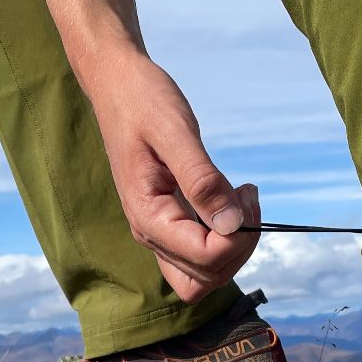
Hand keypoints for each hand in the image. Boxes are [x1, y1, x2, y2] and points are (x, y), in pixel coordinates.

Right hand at [91, 55, 259, 301]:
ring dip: (234, 246)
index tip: (244, 192)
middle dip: (239, 246)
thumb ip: (202, 180)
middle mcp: (151, 233)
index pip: (205, 258)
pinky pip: (201, 253)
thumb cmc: (142, 101)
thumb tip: (232, 224)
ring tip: (242, 197)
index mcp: (148, 216)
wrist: (116, 85)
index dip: (237, 237)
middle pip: (206, 277)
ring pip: (205, 272)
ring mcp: (159, 230)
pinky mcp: (170, 221)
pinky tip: (231, 199)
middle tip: (246, 196)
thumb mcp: (174, 132)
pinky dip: (225, 237)